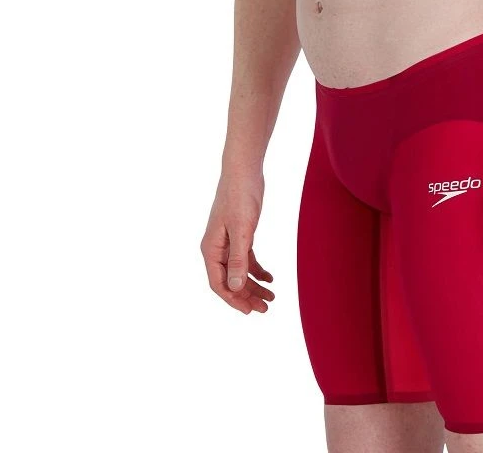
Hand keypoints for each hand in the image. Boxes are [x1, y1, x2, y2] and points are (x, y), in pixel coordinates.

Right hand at [201, 169, 275, 314]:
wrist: (244, 171)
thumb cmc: (239, 197)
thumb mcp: (241, 230)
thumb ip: (238, 259)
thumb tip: (234, 289)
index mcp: (210, 249)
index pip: (219, 284)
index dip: (234, 300)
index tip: (250, 311)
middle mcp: (216, 249)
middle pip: (230, 281)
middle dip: (247, 296)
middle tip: (266, 307)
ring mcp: (227, 242)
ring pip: (239, 272)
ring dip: (253, 285)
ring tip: (271, 297)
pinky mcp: (239, 234)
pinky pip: (246, 259)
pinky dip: (256, 270)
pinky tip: (270, 277)